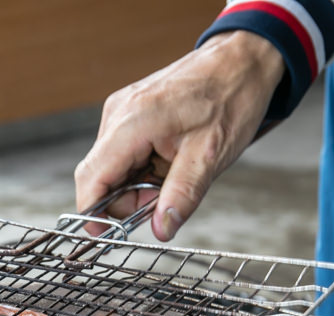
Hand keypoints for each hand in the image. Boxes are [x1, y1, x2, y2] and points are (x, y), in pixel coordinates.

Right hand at [74, 31, 284, 240]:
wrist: (241, 62)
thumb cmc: (230, 98)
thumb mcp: (210, 156)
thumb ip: (182, 196)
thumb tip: (161, 229)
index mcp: (133, 122)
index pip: (92, 177)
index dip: (92, 211)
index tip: (104, 235)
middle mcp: (119, 114)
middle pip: (98, 175)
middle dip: (123, 200)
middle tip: (160, 203)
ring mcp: (122, 111)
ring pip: (110, 167)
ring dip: (134, 185)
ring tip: (171, 176)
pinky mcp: (129, 112)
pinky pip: (121, 153)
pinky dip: (139, 168)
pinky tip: (166, 163)